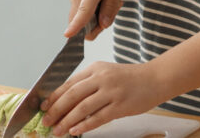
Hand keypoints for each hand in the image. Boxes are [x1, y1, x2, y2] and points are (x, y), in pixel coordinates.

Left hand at [40, 62, 162, 135]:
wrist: (155, 79)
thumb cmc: (130, 78)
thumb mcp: (107, 73)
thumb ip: (89, 84)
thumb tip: (66, 101)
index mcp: (95, 68)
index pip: (69, 83)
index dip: (54, 97)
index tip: (43, 107)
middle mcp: (102, 78)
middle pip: (72, 95)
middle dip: (56, 110)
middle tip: (46, 121)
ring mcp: (111, 92)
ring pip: (83, 108)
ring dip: (67, 121)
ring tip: (57, 131)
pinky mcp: (121, 106)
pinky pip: (98, 118)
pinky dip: (84, 125)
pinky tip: (74, 130)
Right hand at [65, 0, 125, 39]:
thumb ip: (110, 6)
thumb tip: (103, 25)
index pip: (83, 11)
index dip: (76, 25)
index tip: (68, 36)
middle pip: (82, 21)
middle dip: (99, 25)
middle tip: (116, 6)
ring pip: (83, 18)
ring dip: (97, 17)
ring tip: (112, 0)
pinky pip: (82, 11)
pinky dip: (94, 11)